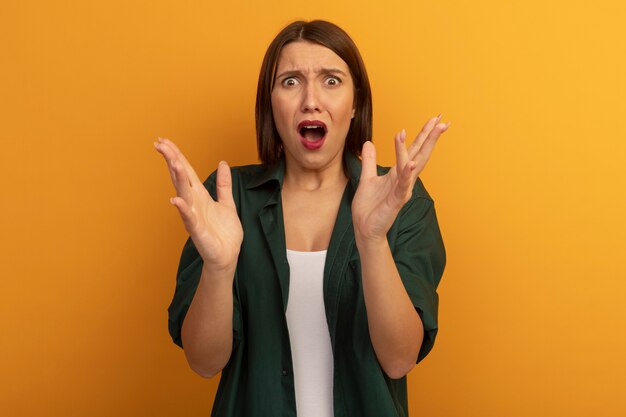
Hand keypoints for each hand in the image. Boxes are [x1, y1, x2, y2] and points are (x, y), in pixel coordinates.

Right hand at [154, 138, 242, 269]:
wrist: (228, 255)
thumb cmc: (224, 233)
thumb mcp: (227, 203)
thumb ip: (224, 184)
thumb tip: (222, 163)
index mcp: (200, 195)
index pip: (186, 171)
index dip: (176, 155)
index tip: (164, 141)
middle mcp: (193, 203)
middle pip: (180, 177)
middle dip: (171, 160)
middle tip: (160, 143)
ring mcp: (193, 216)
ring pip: (183, 193)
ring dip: (178, 178)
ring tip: (173, 161)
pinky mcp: (197, 230)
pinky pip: (188, 218)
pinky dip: (183, 208)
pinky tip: (176, 199)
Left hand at [352, 114, 449, 242]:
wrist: (365, 228)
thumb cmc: (369, 207)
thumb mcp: (367, 178)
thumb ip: (370, 161)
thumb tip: (369, 143)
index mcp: (398, 173)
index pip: (413, 150)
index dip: (423, 134)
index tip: (434, 119)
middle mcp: (404, 179)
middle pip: (419, 154)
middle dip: (430, 137)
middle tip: (442, 120)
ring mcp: (402, 189)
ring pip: (413, 164)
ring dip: (421, 146)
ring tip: (430, 129)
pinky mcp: (396, 200)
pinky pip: (403, 184)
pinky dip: (407, 173)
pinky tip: (410, 162)